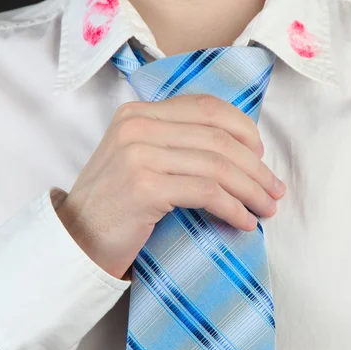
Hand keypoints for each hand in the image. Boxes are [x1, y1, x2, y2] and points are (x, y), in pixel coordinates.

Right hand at [56, 95, 285, 278]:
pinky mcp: (145, 186)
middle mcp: (138, 125)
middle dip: (256, 167)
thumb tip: (238, 153)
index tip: (261, 156)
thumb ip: (175, 144)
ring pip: (218, 165)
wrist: (76, 241)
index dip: (244, 129)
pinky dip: (234, 208)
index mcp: (139, 113)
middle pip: (219, 138)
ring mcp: (139, 153)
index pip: (207, 108)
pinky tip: (244, 222)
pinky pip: (207, 192)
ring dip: (251, 190)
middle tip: (274, 191)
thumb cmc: (115, 206)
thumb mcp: (139, 161)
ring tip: (267, 209)